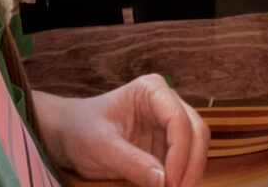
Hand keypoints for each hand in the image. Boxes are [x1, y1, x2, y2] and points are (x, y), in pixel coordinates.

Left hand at [34, 76, 208, 186]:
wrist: (70, 135)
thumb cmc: (82, 131)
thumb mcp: (102, 147)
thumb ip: (132, 163)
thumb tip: (163, 182)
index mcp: (152, 90)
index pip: (178, 118)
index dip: (180, 152)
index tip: (169, 183)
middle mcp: (166, 102)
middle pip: (196, 130)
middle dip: (191, 163)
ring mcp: (168, 122)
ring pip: (196, 144)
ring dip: (191, 171)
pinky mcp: (166, 143)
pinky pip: (185, 159)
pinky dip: (183, 175)